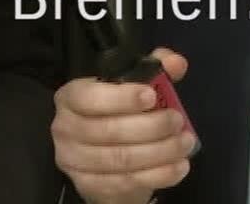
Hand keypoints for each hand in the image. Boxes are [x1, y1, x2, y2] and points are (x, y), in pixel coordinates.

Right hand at [53, 48, 194, 203]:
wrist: (105, 162)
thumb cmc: (117, 115)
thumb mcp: (134, 87)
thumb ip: (154, 70)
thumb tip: (176, 63)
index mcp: (71, 97)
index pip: (89, 97)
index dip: (121, 97)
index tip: (151, 96)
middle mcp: (65, 128)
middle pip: (109, 131)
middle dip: (150, 126)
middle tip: (177, 121)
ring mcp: (73, 161)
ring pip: (121, 159)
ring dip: (160, 152)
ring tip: (184, 143)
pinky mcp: (88, 186)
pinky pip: (127, 182)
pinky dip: (158, 175)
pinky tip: (179, 166)